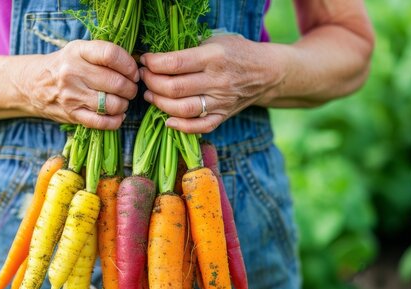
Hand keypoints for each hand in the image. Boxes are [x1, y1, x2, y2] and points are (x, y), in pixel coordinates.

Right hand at [18, 40, 139, 129]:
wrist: (34, 84)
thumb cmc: (66, 65)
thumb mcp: (79, 50)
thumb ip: (104, 55)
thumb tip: (136, 66)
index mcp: (77, 51)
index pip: (111, 55)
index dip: (129, 65)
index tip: (133, 72)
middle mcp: (73, 72)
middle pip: (116, 83)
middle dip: (131, 88)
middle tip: (130, 89)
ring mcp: (71, 95)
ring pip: (112, 104)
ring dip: (124, 105)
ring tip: (122, 101)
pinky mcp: (72, 115)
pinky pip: (102, 122)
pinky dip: (115, 120)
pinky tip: (117, 115)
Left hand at [139, 35, 284, 132]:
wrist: (266, 73)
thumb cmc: (237, 52)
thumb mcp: (216, 40)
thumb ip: (189, 48)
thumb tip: (156, 56)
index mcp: (214, 56)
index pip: (175, 63)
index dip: (153, 63)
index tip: (145, 61)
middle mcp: (217, 81)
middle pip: (174, 88)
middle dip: (152, 83)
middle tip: (144, 77)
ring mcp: (221, 102)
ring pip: (182, 109)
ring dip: (160, 103)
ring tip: (151, 95)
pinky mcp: (223, 116)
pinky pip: (199, 127)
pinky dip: (180, 126)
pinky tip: (167, 119)